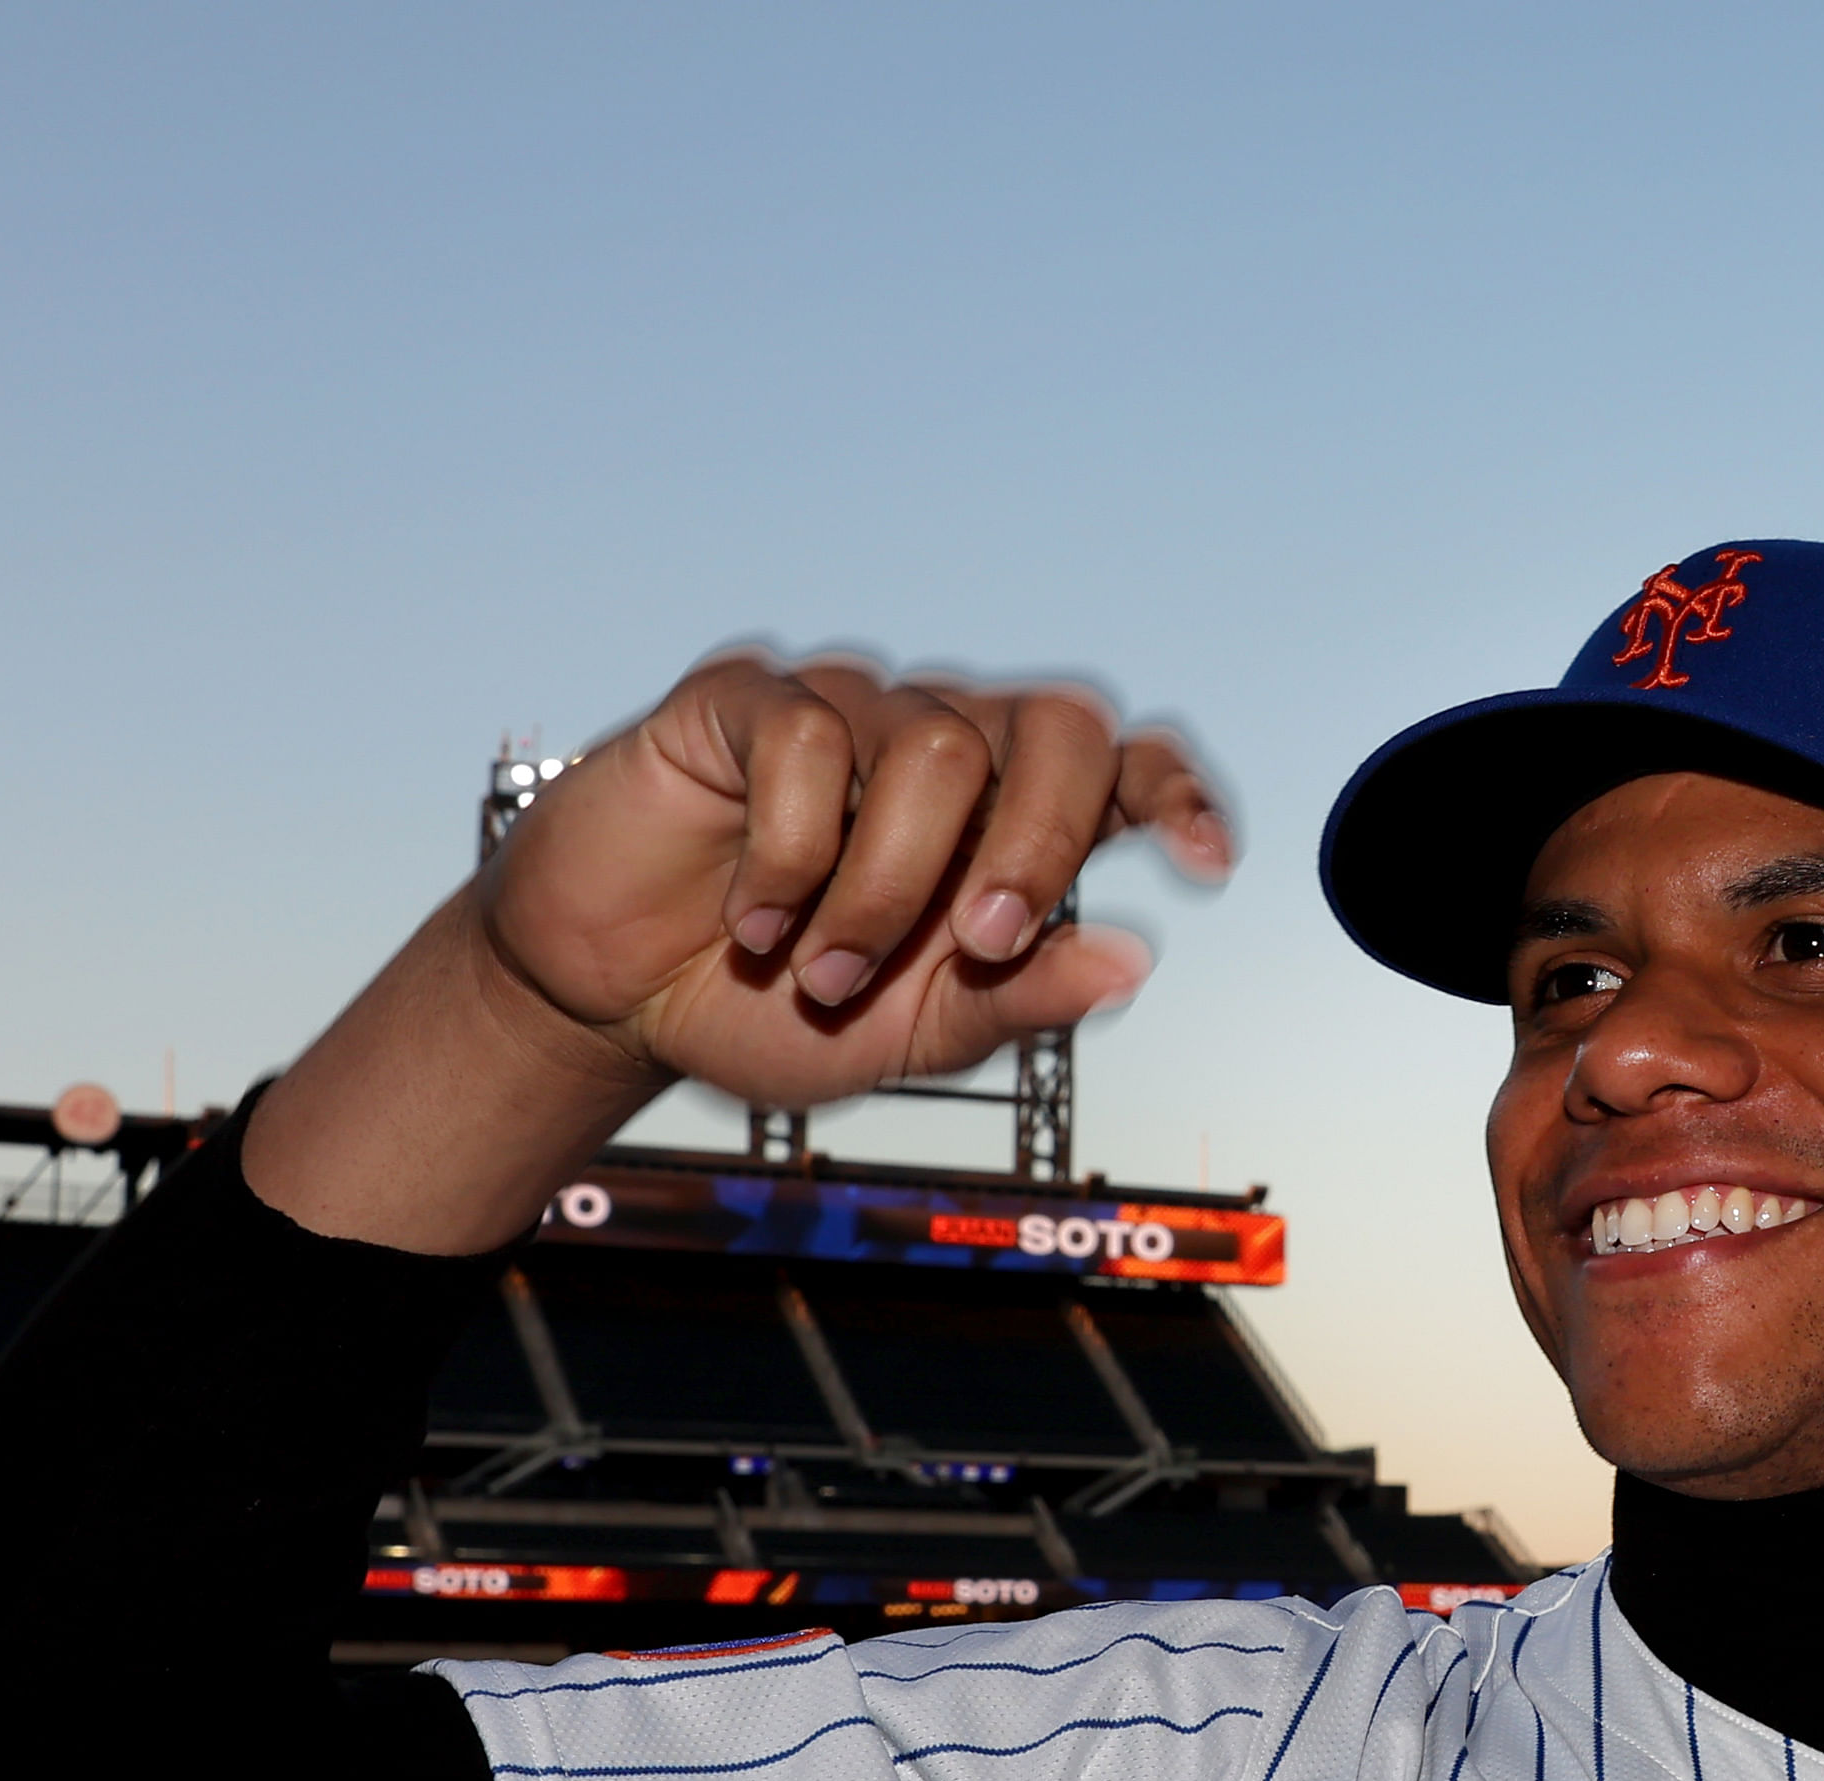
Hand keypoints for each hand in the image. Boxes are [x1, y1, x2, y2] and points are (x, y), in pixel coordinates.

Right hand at [481, 651, 1234, 1110]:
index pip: (1122, 765)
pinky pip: (811, 740)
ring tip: (821, 970)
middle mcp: (946, 749)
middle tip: (980, 940)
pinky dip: (792, 854)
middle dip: (1042, 840)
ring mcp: (851, 713)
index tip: (1205, 861)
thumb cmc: (776, 1010)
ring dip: (884, 888)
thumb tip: (1128, 960)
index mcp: (1005, 825)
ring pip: (939, 747)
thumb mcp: (909, 1036)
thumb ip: (1015, 1000)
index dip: (1176, 791)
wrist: (617, 1004)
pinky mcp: (748, 701)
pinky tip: (753, 920)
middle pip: (1062, 724)